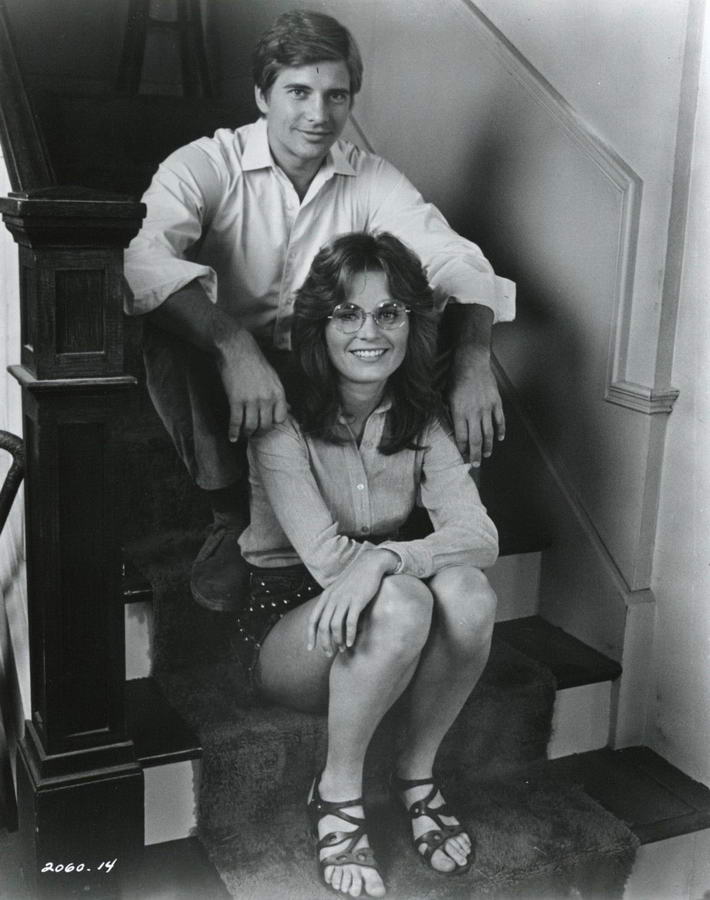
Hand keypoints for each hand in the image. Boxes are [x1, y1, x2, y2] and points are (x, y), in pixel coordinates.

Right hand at [215, 329, 287, 440]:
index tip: (267, 426)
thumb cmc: (255, 362)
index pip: (280, 418)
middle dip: (259, 432)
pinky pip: (236, 421)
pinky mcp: (236, 400)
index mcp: (278, 392)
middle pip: (265, 425)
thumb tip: (288, 409)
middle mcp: (267, 398)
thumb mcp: (273, 377)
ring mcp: (251, 400)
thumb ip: (279, 395)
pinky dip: (233, 432)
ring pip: (251, 426)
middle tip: (254, 434)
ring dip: (246, 434)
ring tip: (243, 435)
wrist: (237, 349)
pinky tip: (232, 437)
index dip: (273, 424)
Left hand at [306, 550, 398, 655]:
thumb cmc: (355, 579)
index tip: (310, 648)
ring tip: (342, 649)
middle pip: (323, 626)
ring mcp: (344, 600)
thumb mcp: (338, 589)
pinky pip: (350, 622)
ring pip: (335, 626)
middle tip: (328, 653)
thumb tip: (329, 620)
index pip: (313, 619)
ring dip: (338, 641)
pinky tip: (351, 643)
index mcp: (326, 597)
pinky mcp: (357, 601)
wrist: (369, 564)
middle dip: (324, 642)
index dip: (310, 635)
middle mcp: (332, 599)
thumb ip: (332, 603)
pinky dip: (350, 635)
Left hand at [448, 346, 504, 466]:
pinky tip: (499, 438)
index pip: (461, 437)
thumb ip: (450, 413)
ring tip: (487, 455)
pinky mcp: (496, 402)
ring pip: (489, 433)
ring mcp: (487, 408)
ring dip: (488, 446)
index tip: (463, 457)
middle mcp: (474, 413)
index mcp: (459, 412)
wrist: (472, 361)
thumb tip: (453, 428)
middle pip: (476, 439)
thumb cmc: (456, 377)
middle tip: (476, 464)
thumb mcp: (447, 396)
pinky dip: (501, 431)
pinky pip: (500, 420)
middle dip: (476, 454)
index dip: (462, 449)